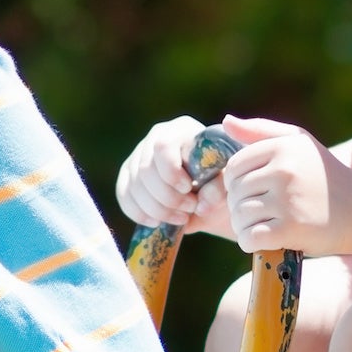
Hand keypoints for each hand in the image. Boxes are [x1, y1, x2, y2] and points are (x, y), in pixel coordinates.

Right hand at [115, 115, 232, 237]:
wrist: (209, 190)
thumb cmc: (220, 179)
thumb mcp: (226, 181)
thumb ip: (218, 188)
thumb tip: (201, 205)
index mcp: (181, 130)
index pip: (163, 147)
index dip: (171, 173)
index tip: (189, 189)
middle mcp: (155, 138)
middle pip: (145, 170)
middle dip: (168, 197)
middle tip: (190, 208)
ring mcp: (138, 156)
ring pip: (134, 187)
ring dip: (157, 210)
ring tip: (181, 217)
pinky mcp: (128, 176)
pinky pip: (124, 197)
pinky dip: (140, 214)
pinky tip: (158, 222)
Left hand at [219, 116, 351, 254]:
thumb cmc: (326, 176)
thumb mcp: (300, 143)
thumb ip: (261, 130)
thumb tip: (225, 122)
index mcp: (282, 147)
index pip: (234, 167)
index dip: (236, 183)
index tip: (253, 192)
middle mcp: (284, 170)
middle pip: (235, 193)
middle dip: (240, 206)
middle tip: (261, 213)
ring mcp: (287, 200)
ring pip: (239, 216)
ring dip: (245, 226)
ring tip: (264, 225)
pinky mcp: (291, 229)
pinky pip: (249, 237)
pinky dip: (251, 243)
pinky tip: (266, 240)